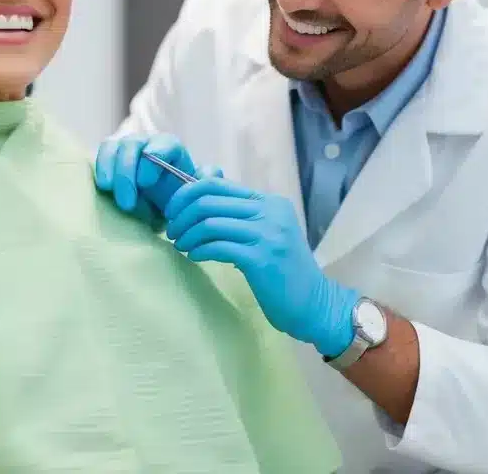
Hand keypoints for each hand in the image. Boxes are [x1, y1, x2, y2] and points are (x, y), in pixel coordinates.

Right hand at [94, 133, 205, 227]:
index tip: (146, 184)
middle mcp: (147, 143)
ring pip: (115, 146)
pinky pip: (102, 153)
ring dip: (113, 171)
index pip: (164, 144)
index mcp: (170, 149)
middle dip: (128, 173)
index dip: (154, 159)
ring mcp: (126, 148)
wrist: (154, 211)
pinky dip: (101, 167)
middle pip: (134, 145)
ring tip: (112, 194)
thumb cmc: (174, 201)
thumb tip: (210, 171)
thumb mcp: (193, 194)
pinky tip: (103, 186)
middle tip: (127, 203)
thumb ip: (205, 182)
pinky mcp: (109, 157)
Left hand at [163, 177, 359, 357]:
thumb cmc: (283, 270)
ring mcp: (267, 234)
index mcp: (269, 202)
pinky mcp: (261, 258)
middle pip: (208, 200)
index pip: (216, 184)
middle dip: (181, 216)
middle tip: (173, 232)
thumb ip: (238, 213)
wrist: (314, 303)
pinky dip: (198, 250)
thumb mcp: (265, 233)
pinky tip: (194, 257)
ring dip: (187, 235)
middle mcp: (270, 212)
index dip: (186, 194)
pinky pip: (217, 247)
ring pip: (209, 223)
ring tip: (181, 246)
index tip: (173, 212)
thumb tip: (200, 184)